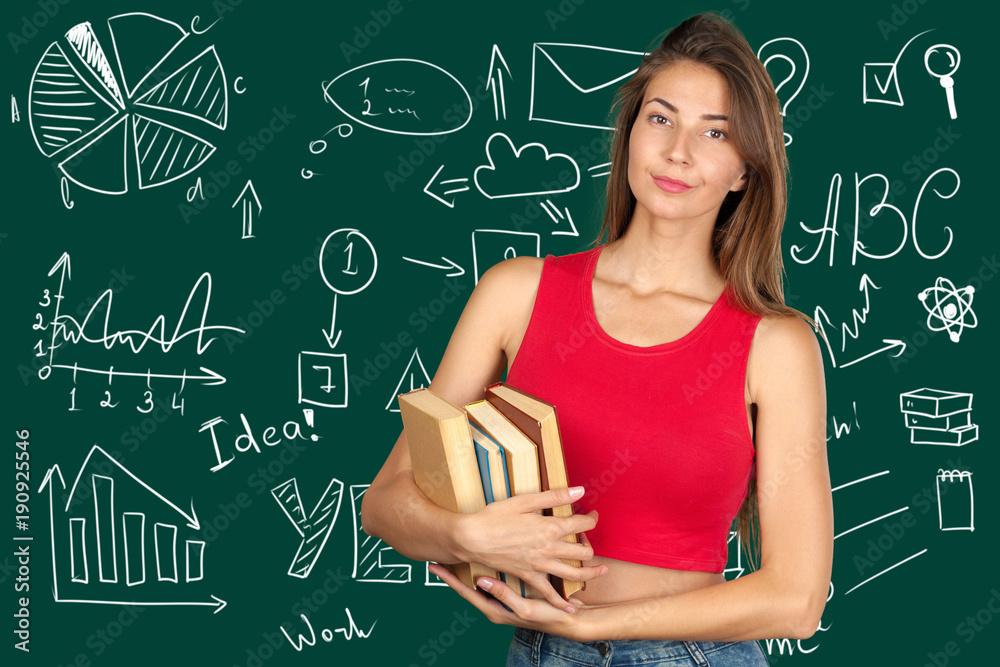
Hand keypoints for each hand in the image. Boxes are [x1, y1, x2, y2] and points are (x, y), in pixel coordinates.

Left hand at [428, 561, 592, 641]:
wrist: (568, 620)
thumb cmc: (547, 617)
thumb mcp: (524, 607)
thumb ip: (503, 595)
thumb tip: (480, 581)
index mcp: (493, 609)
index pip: (464, 591)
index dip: (448, 578)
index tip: (433, 565)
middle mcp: (494, 604)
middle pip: (467, 585)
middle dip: (455, 570)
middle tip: (441, 553)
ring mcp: (502, 599)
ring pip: (479, 580)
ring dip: (468, 567)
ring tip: (456, 553)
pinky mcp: (511, 593)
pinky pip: (492, 579)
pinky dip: (485, 568)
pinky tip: (483, 557)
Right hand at [453, 487, 605, 610]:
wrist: (472, 539)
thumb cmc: (496, 516)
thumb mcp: (525, 501)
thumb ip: (554, 496)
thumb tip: (579, 490)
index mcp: (551, 527)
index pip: (582, 524)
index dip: (591, 518)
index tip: (592, 515)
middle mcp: (550, 549)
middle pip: (583, 551)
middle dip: (591, 544)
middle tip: (587, 539)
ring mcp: (541, 565)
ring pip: (574, 574)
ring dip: (590, 574)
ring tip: (601, 572)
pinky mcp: (529, 576)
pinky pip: (549, 593)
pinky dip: (561, 601)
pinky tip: (570, 607)